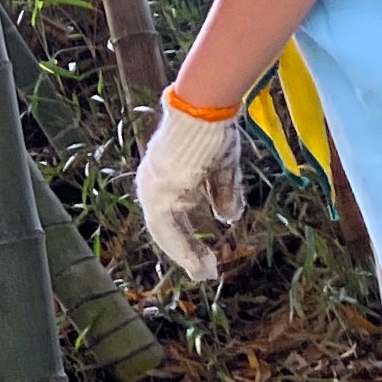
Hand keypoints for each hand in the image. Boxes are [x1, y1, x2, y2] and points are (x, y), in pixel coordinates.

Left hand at [135, 93, 244, 280]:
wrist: (204, 108)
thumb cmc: (212, 130)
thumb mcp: (222, 168)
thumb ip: (223, 193)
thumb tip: (228, 218)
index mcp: (163, 178)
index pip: (170, 217)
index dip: (186, 238)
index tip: (204, 258)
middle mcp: (153, 185)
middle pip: (165, 229)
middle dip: (186, 252)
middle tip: (205, 272)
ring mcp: (154, 188)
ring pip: (165, 233)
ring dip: (185, 255)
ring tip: (204, 273)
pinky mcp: (162, 191)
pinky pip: (169, 229)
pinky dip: (184, 248)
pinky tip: (199, 262)